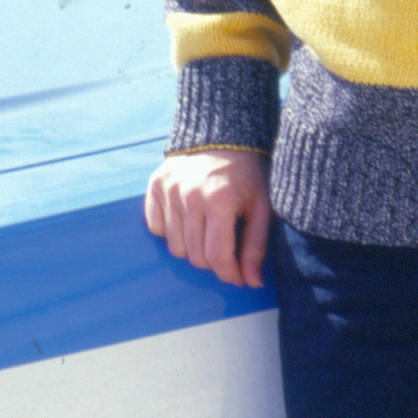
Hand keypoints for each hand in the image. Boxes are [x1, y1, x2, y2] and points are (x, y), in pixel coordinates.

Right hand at [145, 150, 271, 288]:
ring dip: (193, 248)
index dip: (229, 274)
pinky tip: (189, 220)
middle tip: (226, 250)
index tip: (238, 277)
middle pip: (194, 255)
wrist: (224, 134)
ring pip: (174, 246)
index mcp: (220, 201)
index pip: (217, 256)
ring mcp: (169, 190)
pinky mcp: (155, 185)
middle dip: (213, 262)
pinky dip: (172, 232)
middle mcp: (189, 196)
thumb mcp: (261, 206)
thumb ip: (256, 245)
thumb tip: (253, 282)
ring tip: (209, 232)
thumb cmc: (248, 173)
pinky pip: (157, 228)